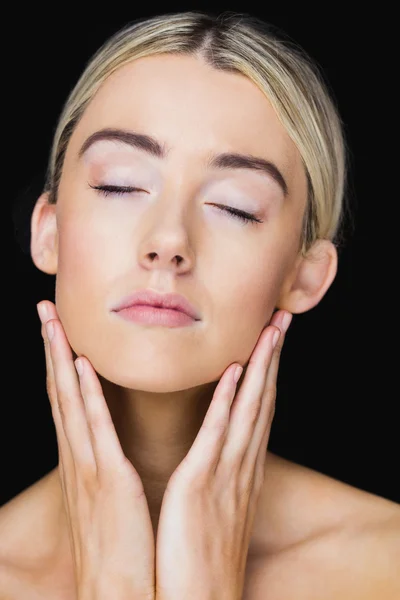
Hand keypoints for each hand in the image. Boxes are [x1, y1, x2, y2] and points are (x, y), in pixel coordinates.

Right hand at [37, 300, 155, 599]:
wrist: (117, 593)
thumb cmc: (118, 546)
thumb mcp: (108, 499)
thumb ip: (105, 468)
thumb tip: (106, 446)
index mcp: (84, 461)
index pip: (68, 402)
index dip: (60, 363)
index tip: (57, 330)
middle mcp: (79, 458)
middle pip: (61, 393)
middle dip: (51, 349)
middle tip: (45, 311)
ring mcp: (89, 467)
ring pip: (69, 402)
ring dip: (60, 359)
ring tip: (54, 323)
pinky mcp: (107, 480)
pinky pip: (94, 430)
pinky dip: (86, 396)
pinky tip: (80, 366)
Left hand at [155, 309, 291, 599]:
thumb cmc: (202, 557)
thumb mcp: (218, 509)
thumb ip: (220, 476)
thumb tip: (220, 453)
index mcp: (240, 470)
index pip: (258, 411)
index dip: (267, 372)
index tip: (271, 340)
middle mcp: (240, 466)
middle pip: (262, 401)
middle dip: (273, 359)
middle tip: (281, 320)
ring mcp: (225, 474)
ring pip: (249, 410)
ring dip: (260, 368)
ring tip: (269, 330)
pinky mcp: (201, 486)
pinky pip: (218, 437)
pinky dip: (229, 403)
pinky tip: (234, 373)